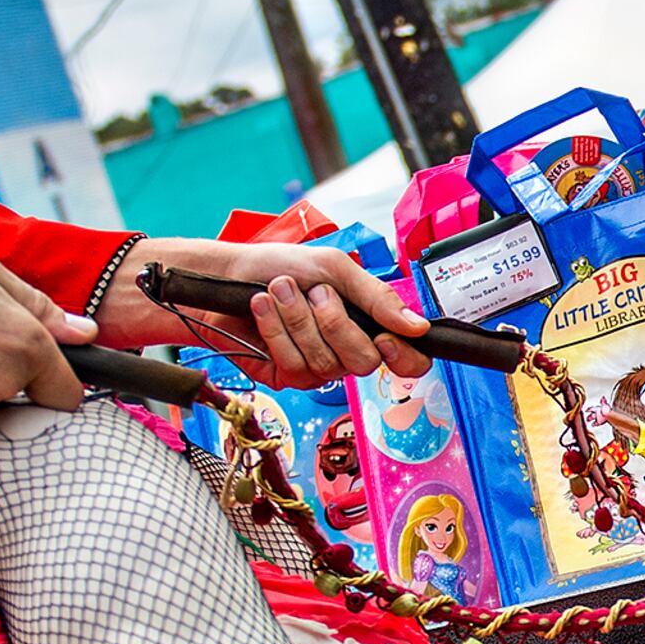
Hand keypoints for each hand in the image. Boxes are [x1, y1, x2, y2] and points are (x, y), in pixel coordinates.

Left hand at [94, 236, 430, 386]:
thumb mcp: (334, 268)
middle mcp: (347, 350)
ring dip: (297, 319)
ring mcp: (317, 368)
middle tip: (314, 293)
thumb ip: (377, 297)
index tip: (383, 337)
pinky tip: (262, 308)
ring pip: (324, 363)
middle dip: (334, 323)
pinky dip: (275, 331)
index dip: (404, 357)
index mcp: (368, 323)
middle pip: (363, 362)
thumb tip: (419, 327)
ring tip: (278, 290)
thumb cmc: (279, 265)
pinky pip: (293, 365)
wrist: (225, 276)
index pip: (408, 360)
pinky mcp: (286, 378)